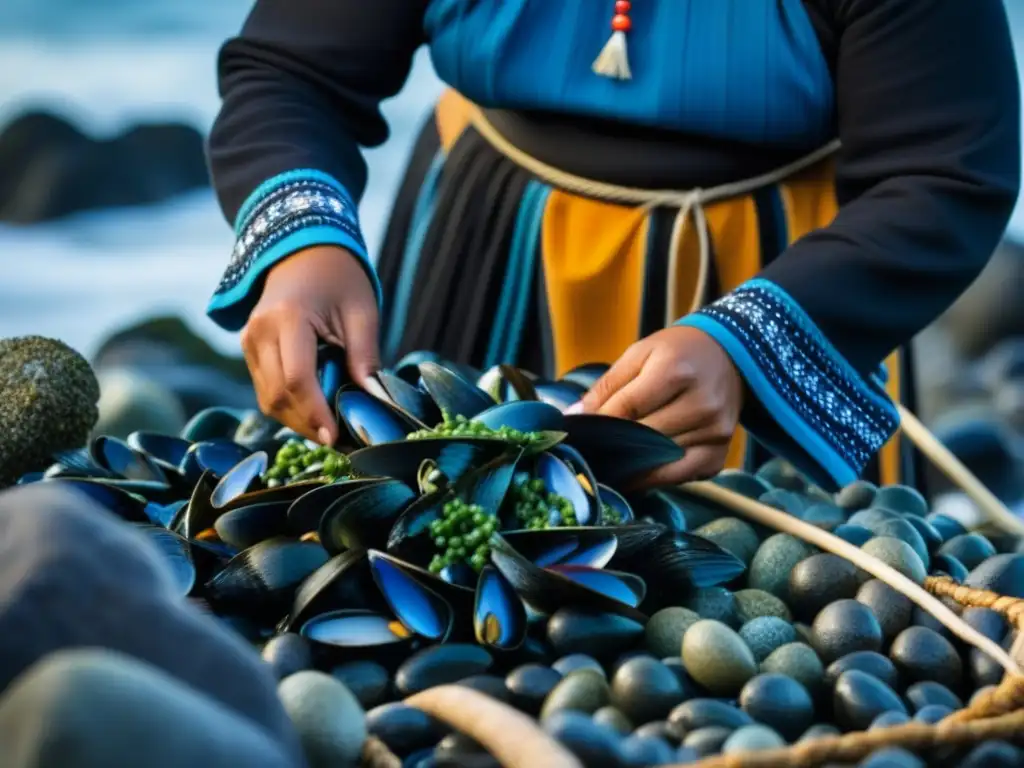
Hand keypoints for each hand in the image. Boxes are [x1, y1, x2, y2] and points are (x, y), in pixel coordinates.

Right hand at [241, 245, 379, 444]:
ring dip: (298, 420)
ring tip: (331, 428)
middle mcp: (258, 332)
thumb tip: (374, 401)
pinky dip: (290, 406)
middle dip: (308, 423)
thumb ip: (365, 357)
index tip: (336, 436)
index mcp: (287, 318)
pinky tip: (316, 411)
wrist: (303, 251)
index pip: (296, 379)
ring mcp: (248, 341)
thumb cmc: (339, 278)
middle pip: (278, 396)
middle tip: (340, 440)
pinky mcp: (249, 350)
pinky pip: (266, 390)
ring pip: (268, 399)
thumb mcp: (362, 312)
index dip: (316, 413)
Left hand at [574, 326, 742, 486]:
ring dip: (631, 465)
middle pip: (642, 438)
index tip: (579, 433)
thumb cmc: (677, 353)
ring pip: (658, 461)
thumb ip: (607, 386)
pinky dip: (655, 477)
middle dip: (613, 445)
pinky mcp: (719, 454)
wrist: (729, 356)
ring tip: (612, 461)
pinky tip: (638, 472)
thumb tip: (575, 417)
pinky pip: (679, 477)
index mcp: (676, 372)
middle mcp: (701, 404)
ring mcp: (715, 433)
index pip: (626, 409)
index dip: (599, 423)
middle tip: (591, 450)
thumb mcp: (640, 354)